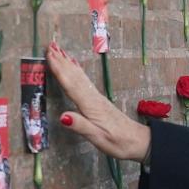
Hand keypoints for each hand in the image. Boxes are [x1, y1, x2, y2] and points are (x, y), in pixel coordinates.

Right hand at [44, 41, 151, 162]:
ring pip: (80, 76)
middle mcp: (93, 98)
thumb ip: (80, 126)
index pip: (71, 84)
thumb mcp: (98, 137)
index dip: (59, 70)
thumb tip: (62, 116)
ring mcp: (97, 98)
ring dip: (68, 63)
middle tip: (50, 46)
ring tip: (59, 51)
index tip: (49, 55)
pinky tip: (76, 67)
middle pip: (75, 76)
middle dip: (61, 61)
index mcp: (90, 106)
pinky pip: (85, 81)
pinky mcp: (100, 101)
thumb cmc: (118, 142)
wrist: (139, 141)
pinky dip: (78, 72)